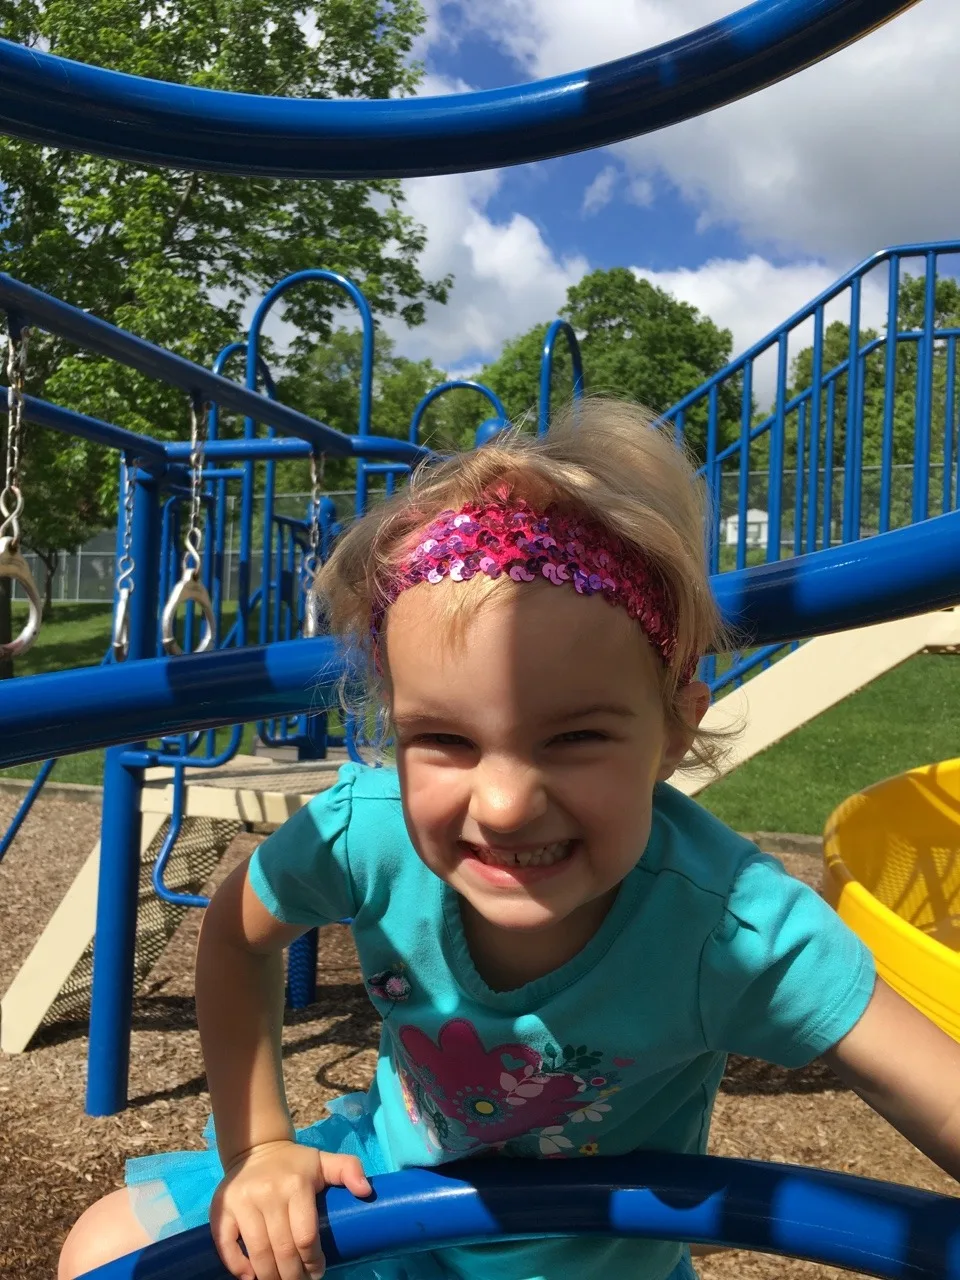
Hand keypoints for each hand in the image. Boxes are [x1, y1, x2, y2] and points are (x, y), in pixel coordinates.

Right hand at [210, 1139, 371, 1279]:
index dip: (313, 1262)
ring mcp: (242, 1202)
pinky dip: (237, 1266)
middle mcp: (267, 1193)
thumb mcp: (323, 1161)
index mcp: (295, 1184)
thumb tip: (367, 1191)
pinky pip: (226, 1244)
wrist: (256, 1148)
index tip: (317, 1272)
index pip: (305, 1236)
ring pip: (258, 1253)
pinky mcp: (222, 1209)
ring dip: (270, 1276)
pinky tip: (250, 1277)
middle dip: (293, 1276)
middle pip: (282, 1250)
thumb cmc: (295, 1164)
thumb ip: (348, 1169)